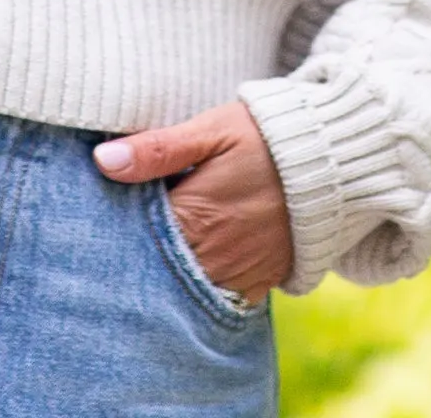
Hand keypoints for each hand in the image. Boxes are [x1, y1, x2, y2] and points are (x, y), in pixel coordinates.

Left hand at [95, 102, 291, 300]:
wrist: (335, 160)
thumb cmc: (266, 137)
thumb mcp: (211, 131)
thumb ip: (158, 149)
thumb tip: (103, 162)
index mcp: (196, 216)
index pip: (135, 238)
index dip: (112, 232)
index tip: (95, 223)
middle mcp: (217, 254)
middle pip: (157, 270)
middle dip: (134, 258)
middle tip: (110, 247)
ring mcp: (241, 273)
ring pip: (185, 290)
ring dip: (164, 277)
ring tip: (141, 260)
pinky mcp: (262, 281)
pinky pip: (220, 299)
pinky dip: (199, 289)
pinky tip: (185, 272)